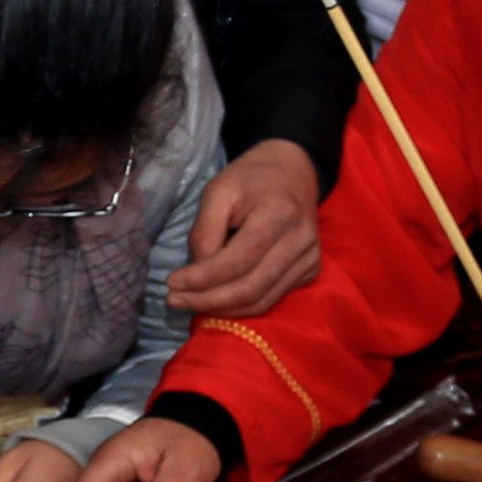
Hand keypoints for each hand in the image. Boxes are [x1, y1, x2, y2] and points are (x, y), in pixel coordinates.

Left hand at [169, 138, 326, 318]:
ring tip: (190, 303)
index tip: (172, 283)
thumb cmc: (250, 179)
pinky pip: (271, 299)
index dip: (203, 278)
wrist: (292, 172)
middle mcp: (300, 241)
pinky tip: (217, 300)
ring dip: (222, 309)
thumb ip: (205, 233)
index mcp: (279, 213)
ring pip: (261, 301)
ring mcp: (309, 259)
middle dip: (208, 300)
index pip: (239, 259)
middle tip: (175, 300)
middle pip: (251, 288)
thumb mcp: (218, 192)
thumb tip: (196, 277)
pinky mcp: (310, 271)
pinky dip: (241, 306)